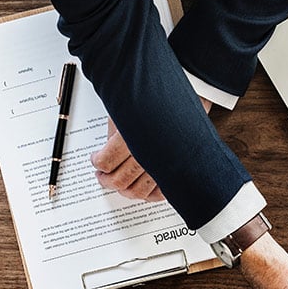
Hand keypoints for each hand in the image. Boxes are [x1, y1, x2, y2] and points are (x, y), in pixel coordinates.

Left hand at [91, 97, 213, 201]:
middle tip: (102, 177)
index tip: (96, 160)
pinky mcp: (176, 172)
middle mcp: (149, 156)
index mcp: (132, 138)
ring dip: (125, 190)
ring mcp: (164, 166)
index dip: (97, 163)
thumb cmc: (158, 99)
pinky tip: (141, 187)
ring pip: (138, 192)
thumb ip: (115, 136)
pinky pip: (160, 194)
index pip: (106, 162)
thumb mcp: (127, 111)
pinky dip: (148, 195)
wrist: (191, 93)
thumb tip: (106, 154)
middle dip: (107, 181)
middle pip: (120, 181)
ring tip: (119, 184)